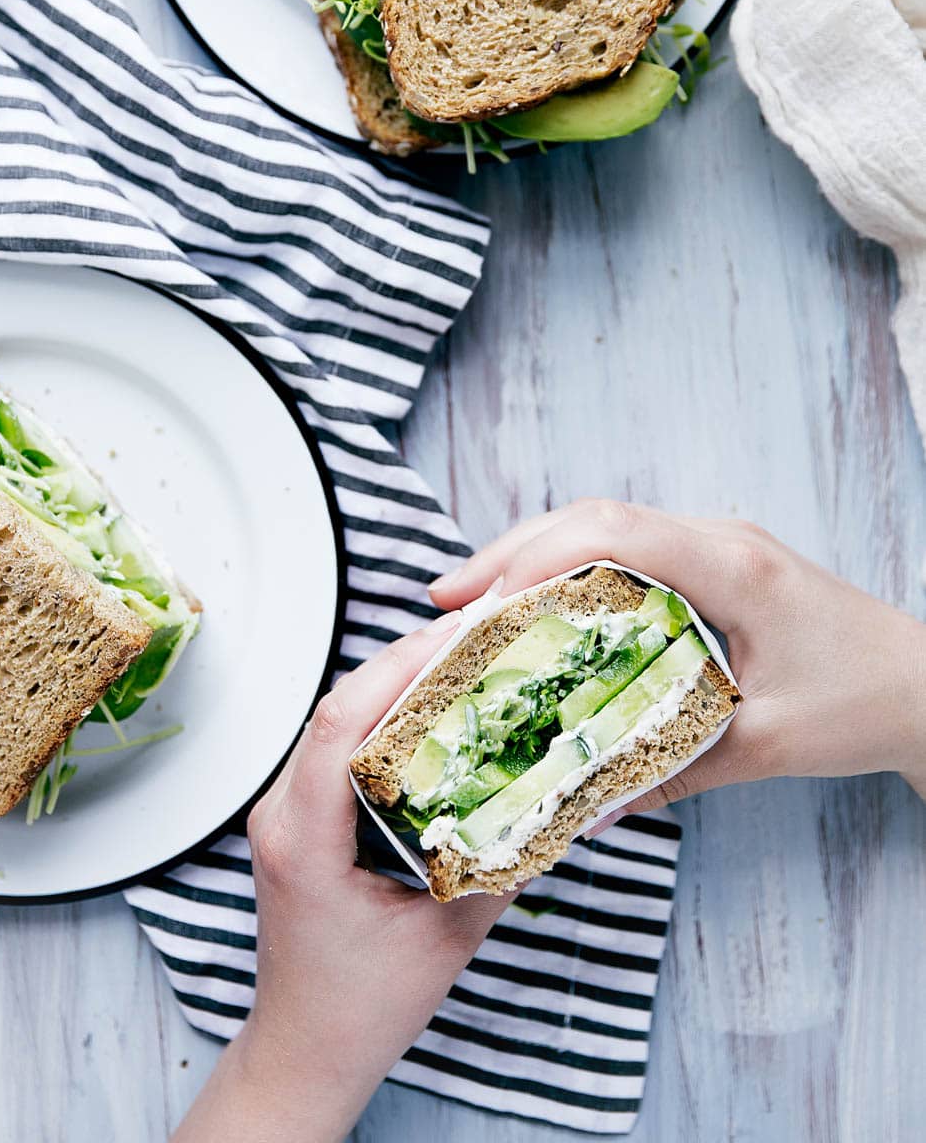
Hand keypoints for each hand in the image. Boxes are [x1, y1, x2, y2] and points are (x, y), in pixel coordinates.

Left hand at [175, 615, 513, 1142]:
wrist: (304, 1051)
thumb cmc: (360, 1011)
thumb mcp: (446, 940)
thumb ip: (498, 869)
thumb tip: (553, 805)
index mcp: (303, 841)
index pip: (338, 727)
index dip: (394, 671)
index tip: (450, 638)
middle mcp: (279, 815)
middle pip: (335, 708)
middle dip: (401, 661)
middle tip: (469, 632)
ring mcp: (280, 813)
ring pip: (332, 719)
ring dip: (390, 683)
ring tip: (457, 657)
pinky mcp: (294, 818)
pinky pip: (332, 746)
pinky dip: (379, 717)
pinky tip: (427, 710)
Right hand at [431, 500, 925, 809]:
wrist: (924, 686)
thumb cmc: (858, 705)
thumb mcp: (761, 746)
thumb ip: (668, 772)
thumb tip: (580, 810)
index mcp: (729, 566)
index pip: (612, 532)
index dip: (533, 557)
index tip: (476, 603)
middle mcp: (718, 537)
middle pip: (593, 514)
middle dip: (512, 551)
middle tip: (447, 600)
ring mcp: (718, 541)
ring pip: (606, 523)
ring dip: (537, 555)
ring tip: (475, 601)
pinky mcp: (716, 560)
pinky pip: (629, 546)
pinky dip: (574, 567)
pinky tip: (542, 607)